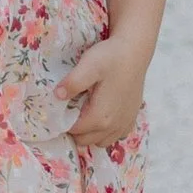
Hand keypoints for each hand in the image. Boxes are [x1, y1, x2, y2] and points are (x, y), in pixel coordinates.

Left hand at [63, 28, 151, 148]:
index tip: (57, 109)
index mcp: (100, 117)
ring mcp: (124, 124)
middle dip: (74, 129)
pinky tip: (100, 114)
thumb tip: (56, 96)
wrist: (135, 52)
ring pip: (100, 141)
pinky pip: (115, 136)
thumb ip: (72, 83)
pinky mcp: (131, 118)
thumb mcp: (88, 66)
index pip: (74, 132)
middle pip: (85, 140)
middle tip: (68, 109)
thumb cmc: (110, 58)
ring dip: (89, 132)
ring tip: (83, 112)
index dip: (62, 122)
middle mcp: (114, 126)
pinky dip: (105, 131)